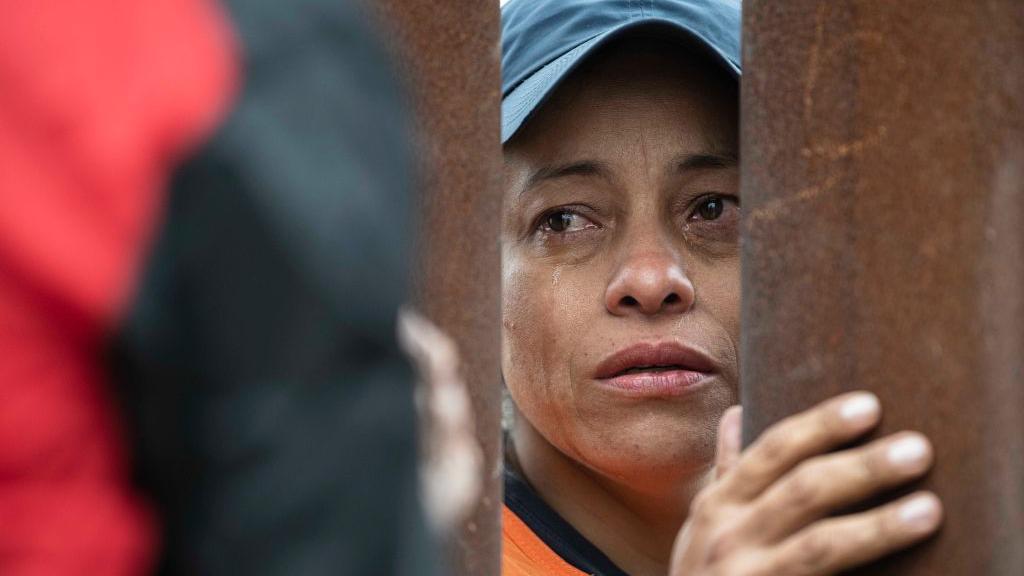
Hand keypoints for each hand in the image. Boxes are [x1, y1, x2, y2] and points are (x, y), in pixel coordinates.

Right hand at [670, 392, 941, 574]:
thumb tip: (738, 413)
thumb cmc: (707, 575)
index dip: (821, 426)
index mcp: (718, 505)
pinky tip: (915, 574)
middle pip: (804, 491)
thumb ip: (727, 473)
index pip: (774, 452)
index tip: (870, 405)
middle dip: (864, 468)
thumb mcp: (704, 525)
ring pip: (821, 546)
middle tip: (918, 448)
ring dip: (879, 526)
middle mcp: (729, 539)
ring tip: (930, 509)